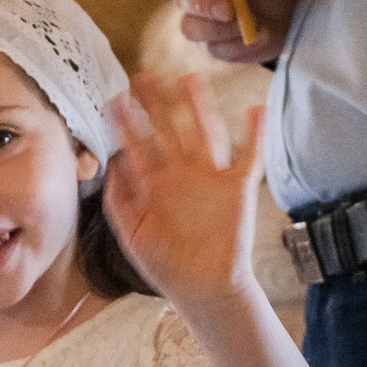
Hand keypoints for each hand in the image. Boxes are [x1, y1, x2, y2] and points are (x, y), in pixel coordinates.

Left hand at [104, 72, 264, 311]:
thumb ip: (120, 201)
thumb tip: (111, 164)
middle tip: (143, 76)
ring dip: (199, 108)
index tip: (114, 97)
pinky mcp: (238, 189)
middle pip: (168, 130)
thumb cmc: (167, 265)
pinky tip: (255, 110)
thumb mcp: (133, 234)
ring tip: (191, 81)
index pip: (138, 144)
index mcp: (156, 184)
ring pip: (205, 134)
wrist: (205, 290)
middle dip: (156, 104)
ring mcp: (211, 179)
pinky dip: (255, 134)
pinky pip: (249, 158)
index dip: (126, 121)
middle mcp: (182, 174)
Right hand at [176, 0, 296, 64]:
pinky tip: (260, 37)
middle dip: (204, 6)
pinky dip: (237, 45)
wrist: (290, 15)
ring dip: (219, 30)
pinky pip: (213, 48)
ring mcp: (200, 19)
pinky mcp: (210, 43)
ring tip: (253, 25)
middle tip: (230, 11)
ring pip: (190, 27)